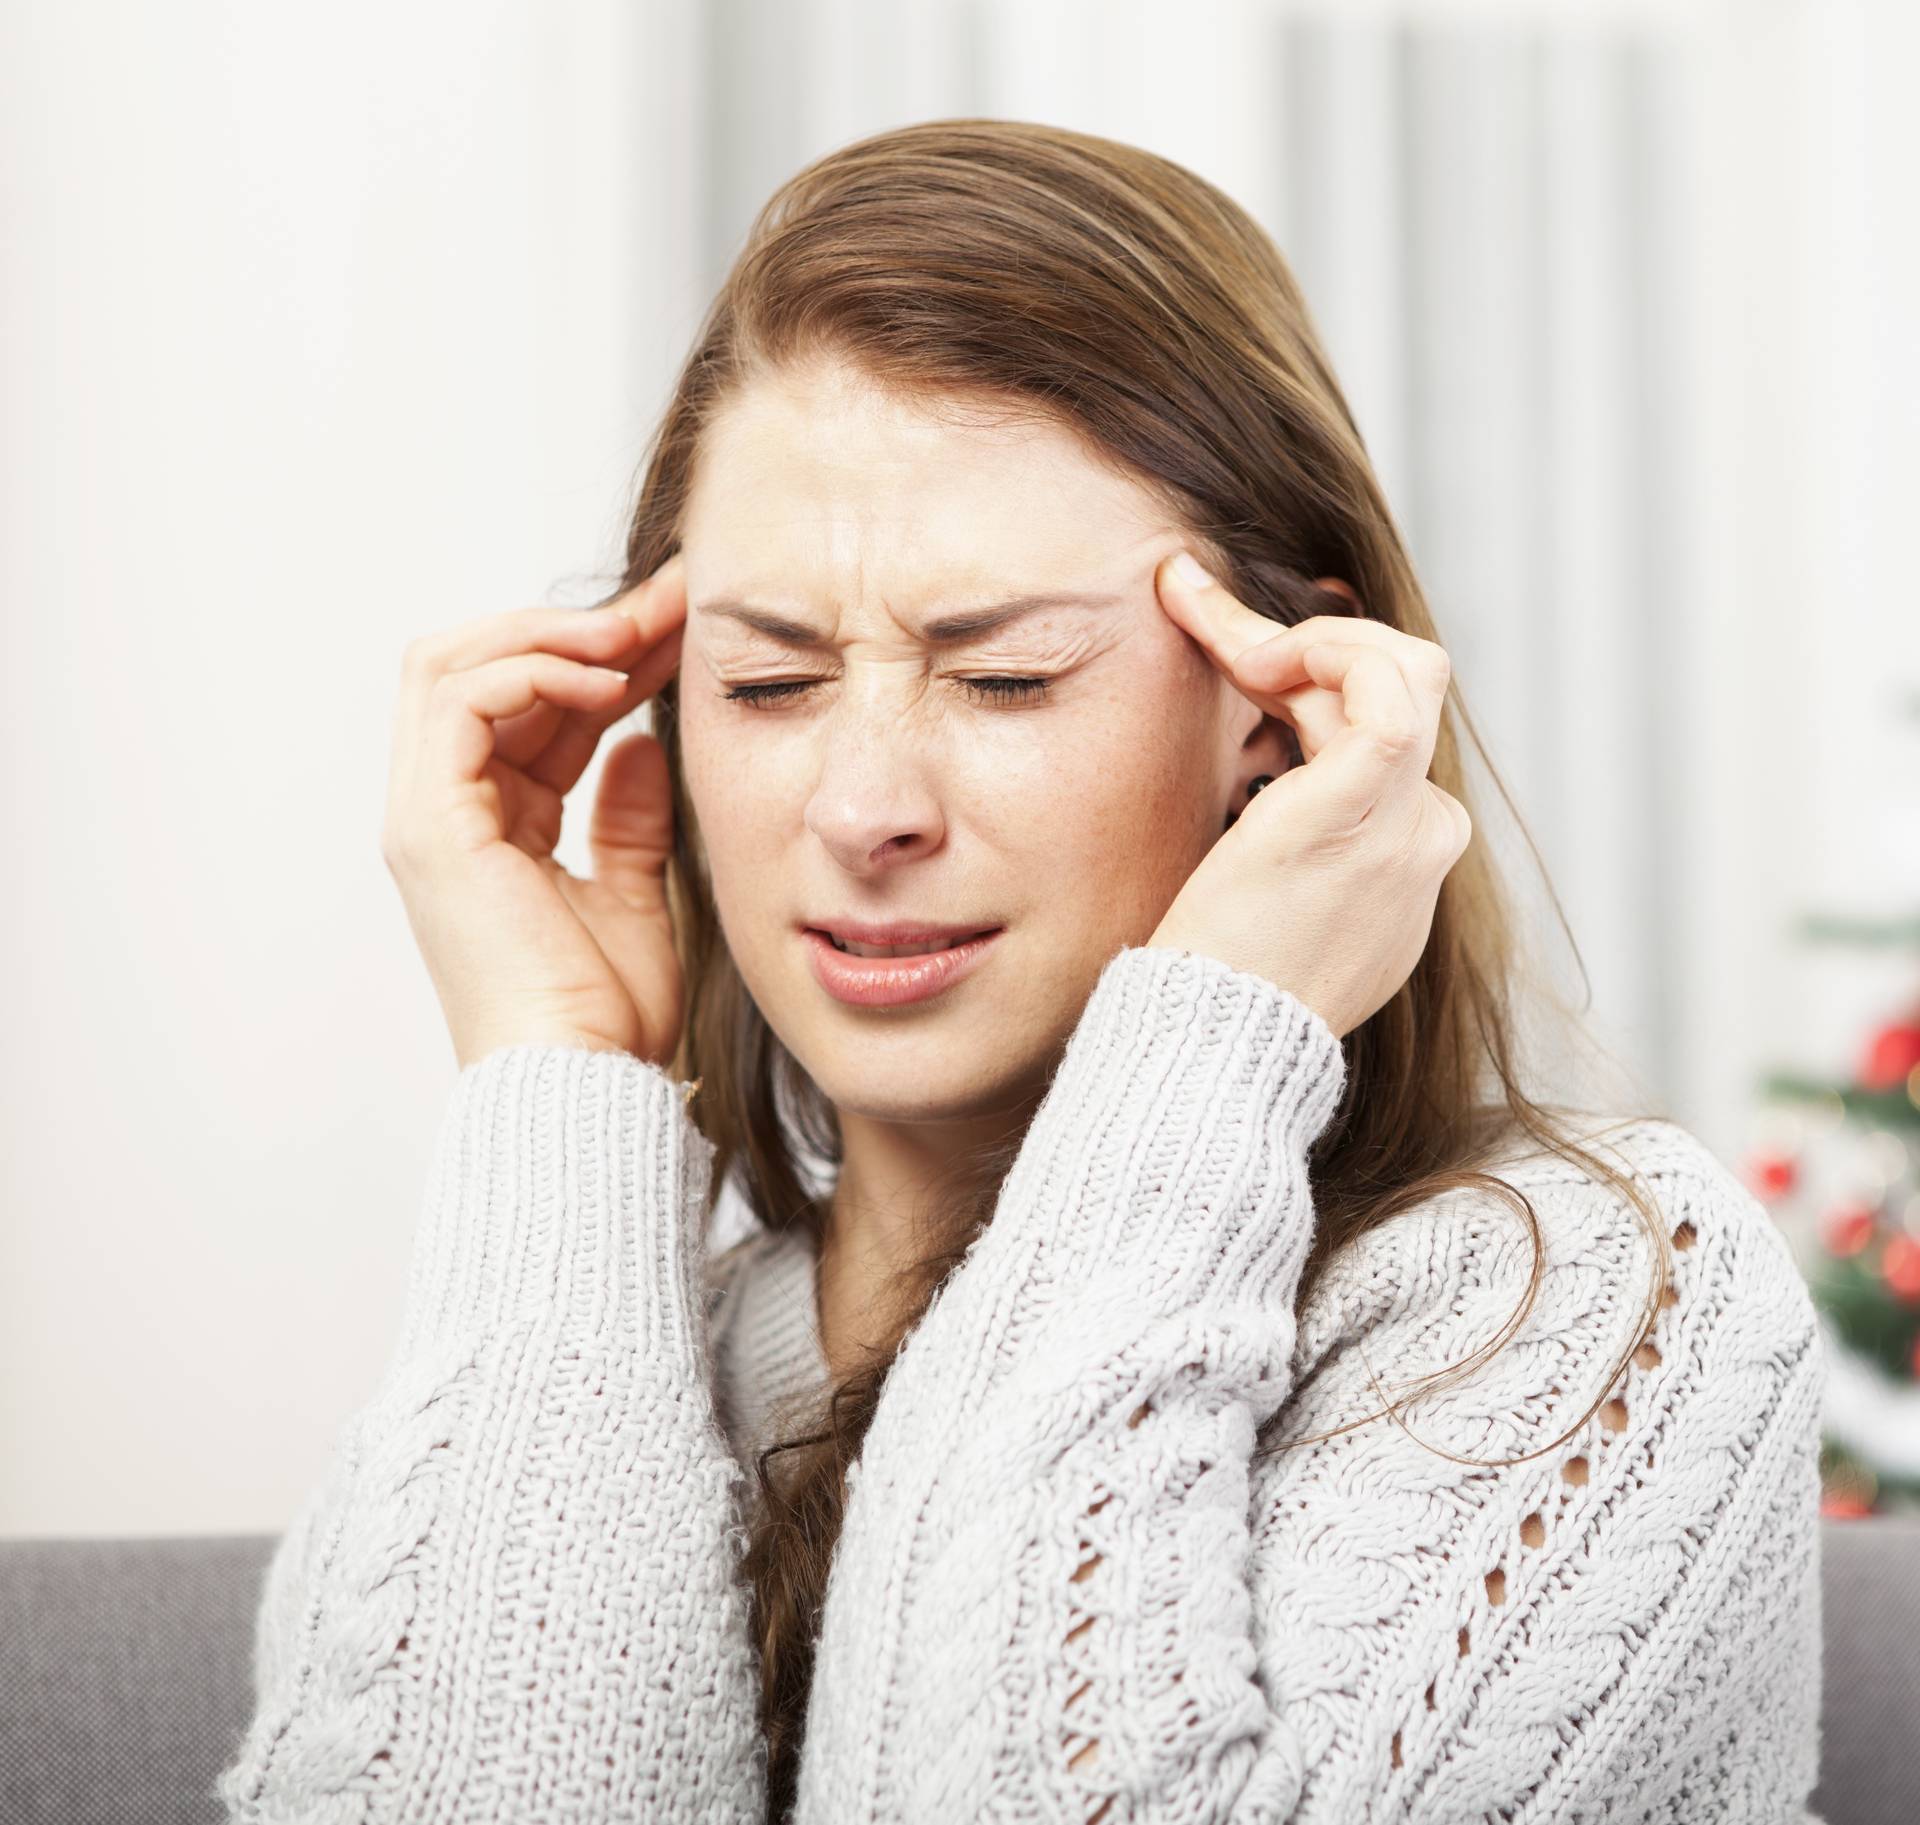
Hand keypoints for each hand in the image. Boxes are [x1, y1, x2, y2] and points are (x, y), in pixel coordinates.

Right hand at [380, 554, 689, 1071]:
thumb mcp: (633, 895)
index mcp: (487, 830)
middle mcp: (442, 813)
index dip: (601, 661)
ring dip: (550, 633)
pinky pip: (462, 702)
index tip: (681, 631)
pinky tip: (608, 678)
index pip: (526, 709)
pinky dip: (533, 671)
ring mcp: (426, 817)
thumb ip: (626, 820)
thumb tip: (639, 746)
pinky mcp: (430, 825)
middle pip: (478, 670)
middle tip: (666, 606)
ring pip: (451, 666)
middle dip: (574, 628)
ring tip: (636, 629)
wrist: (584, 1083)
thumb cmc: (607, 1017)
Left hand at [1144, 551, 1471, 1039]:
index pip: (1381, 737)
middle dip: (1315, 644)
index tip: (1233, 654)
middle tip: (1216, 629)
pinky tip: (1254, 654)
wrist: (1215, 1044)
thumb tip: (1260, 791)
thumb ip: (1290, 852)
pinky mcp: (1365, 805)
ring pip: (1408, 672)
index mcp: (1400, 866)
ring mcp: (1406, 824)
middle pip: (1403, 692)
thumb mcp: (1269, 913)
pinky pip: (1384, 688)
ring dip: (1314, 636)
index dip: (1311, 682)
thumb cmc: (1214, 989)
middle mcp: (1422, 842)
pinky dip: (1328, 647)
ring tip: (1230, 643)